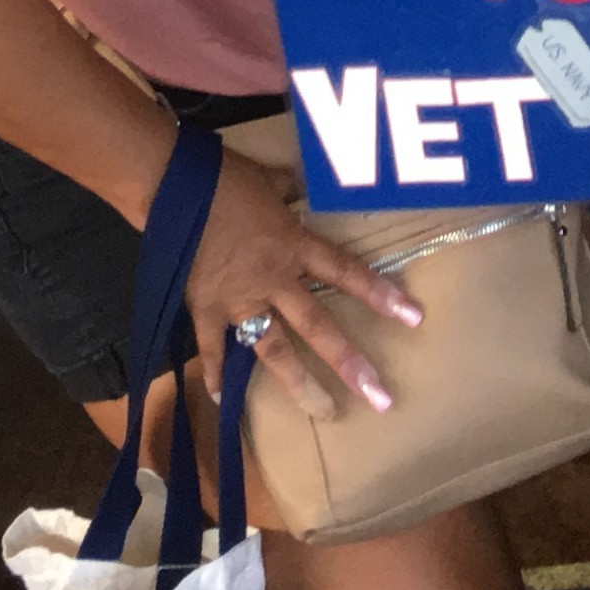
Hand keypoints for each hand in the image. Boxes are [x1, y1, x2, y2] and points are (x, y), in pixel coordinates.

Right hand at [183, 142, 423, 420]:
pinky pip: (212, 347)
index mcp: (293, 244)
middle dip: (350, 363)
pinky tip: (220, 399)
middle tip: (379, 396)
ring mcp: (240, 300)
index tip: (413, 317)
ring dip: (301, 384)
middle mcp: (274, 279)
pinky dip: (214, 373)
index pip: (346, 272)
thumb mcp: (269, 179)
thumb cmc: (226, 177)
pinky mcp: (206, 309)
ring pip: (276, 349)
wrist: (176, 187)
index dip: (380, 294)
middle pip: (318, 327)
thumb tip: (306, 183)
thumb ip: (291, 189)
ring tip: (324, 412)